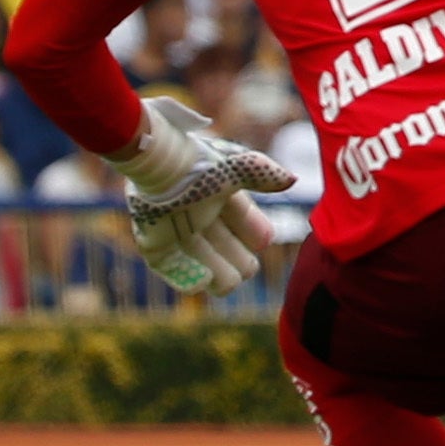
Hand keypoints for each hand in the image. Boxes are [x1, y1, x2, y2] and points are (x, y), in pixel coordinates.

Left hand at [114, 98, 291, 296]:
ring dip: (218, 274)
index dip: (254, 230)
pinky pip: (168, 266)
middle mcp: (198, 214)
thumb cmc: (199, 161)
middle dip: (238, 260)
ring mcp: (175, 230)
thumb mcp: (237, 167)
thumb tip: (291, 180)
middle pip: (225, 246)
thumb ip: (263, 174)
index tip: (264, 240)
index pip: (242, 219)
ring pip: (202, 260)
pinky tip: (203, 284)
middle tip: (247, 268)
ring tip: (230, 282)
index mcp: (218, 195)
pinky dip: (185, 278)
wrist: (159, 162)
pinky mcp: (153, 243)